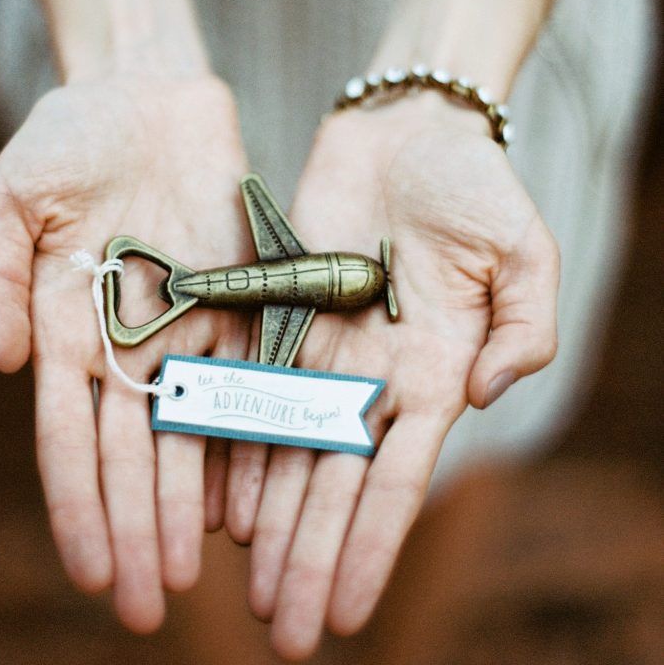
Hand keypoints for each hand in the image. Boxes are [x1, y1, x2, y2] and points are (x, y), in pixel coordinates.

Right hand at [0, 74, 251, 630]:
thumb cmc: (66, 139)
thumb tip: (6, 364)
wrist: (143, 92)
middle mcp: (130, 338)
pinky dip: (249, 432)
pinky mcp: (241, 291)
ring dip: (189, 504)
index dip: (78, 502)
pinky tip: (250, 495)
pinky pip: (250, 370)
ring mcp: (188, 319)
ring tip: (193, 576)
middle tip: (148, 609)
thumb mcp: (8, 197)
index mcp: (67, 324)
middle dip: (137, 528)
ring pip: (190, 427)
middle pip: (133, 450)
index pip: (70, 433)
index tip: (90, 570)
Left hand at [225, 95, 558, 658]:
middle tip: (281, 630)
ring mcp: (326, 343)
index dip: (369, 546)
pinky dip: (239, 442)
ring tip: (247, 586)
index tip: (343, 612)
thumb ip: (523, 328)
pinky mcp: (285, 308)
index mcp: (434, 368)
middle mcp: (375, 371)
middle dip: (310, 556)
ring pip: (290, 447)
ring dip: (271, 520)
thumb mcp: (524, 252)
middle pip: (334, 481)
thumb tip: (484, 398)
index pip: (396, 477)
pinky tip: (219, 499)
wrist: (408, 129)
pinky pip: (255, 385)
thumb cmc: (474, 186)